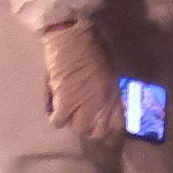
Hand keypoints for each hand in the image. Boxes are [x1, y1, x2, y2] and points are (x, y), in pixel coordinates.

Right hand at [40, 20, 120, 145]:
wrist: (73, 36)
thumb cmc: (92, 50)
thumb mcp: (110, 73)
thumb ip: (110, 93)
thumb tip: (110, 108)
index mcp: (114, 94)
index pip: (118, 126)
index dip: (111, 134)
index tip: (107, 135)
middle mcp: (102, 103)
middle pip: (97, 132)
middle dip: (91, 130)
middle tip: (84, 122)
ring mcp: (83, 104)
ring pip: (78, 129)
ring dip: (73, 124)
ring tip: (69, 115)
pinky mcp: (64, 101)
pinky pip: (58, 122)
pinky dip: (56, 117)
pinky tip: (55, 108)